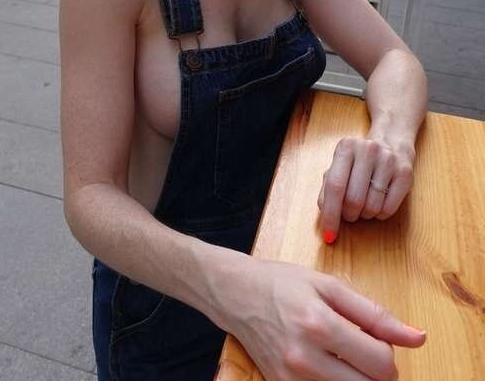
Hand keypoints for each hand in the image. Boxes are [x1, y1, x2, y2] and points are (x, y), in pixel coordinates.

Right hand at [223, 259, 424, 380]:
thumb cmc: (281, 283)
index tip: (375, 339)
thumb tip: (418, 337)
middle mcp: (304, 358)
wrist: (235, 294)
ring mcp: (291, 379)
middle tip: (360, 349)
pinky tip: (326, 365)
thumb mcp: (329, 286)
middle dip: (375, 371)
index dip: (388, 354)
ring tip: (342, 356)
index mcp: (319, 324)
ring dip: (356, 379)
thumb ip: (375, 314)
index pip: (381, 364)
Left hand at [318, 137, 414, 242]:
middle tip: (350, 213)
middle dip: (349, 215)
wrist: (391, 143)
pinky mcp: (405, 173)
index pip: (335, 186)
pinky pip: (389, 209)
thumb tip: (327, 217)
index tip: (329, 235)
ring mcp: (389, 160)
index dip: (331, 214)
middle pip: (353, 199)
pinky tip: (379, 203)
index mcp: (346, 147)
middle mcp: (368, 150)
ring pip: (372, 207)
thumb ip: (327, 189)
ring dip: (365, 215)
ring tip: (365, 203)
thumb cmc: (358, 162)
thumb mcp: (339, 167)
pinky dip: (380, 215)